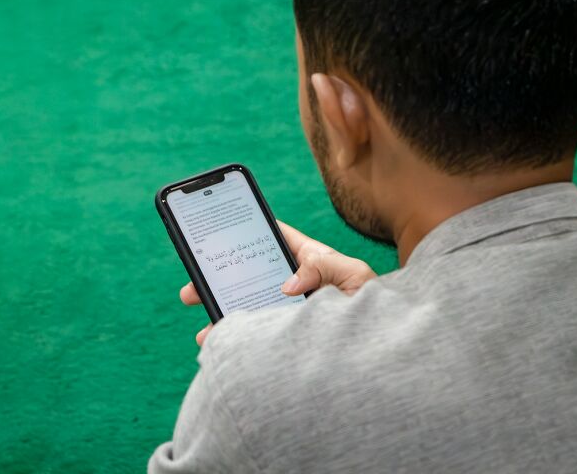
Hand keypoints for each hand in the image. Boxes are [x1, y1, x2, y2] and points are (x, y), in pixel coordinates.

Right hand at [179, 220, 375, 344]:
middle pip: (250, 276)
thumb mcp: (353, 274)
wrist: (385, 344)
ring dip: (224, 316)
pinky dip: (240, 342)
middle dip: (219, 280)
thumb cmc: (374, 302)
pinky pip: (260, 335)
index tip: (221, 227)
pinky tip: (225, 350)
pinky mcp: (289, 334)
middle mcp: (295, 284)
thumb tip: (286, 286)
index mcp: (309, 260)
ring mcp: (290, 310)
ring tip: (205, 330)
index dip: (249, 229)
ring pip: (250, 309)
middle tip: (191, 289)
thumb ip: (321, 268)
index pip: (275, 238)